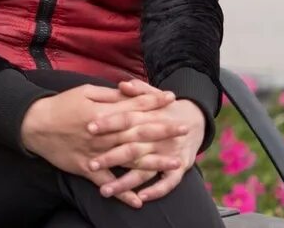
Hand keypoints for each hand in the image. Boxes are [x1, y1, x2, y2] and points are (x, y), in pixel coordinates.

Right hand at [21, 84, 178, 208]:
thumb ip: (108, 94)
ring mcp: (96, 153)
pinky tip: (139, 200)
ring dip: (154, 162)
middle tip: (185, 129)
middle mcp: (103, 134)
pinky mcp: (86, 169)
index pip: (133, 106)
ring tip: (176, 163)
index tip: (172, 99)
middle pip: (138, 132)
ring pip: (129, 159)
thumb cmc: (60, 105)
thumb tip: (129, 92)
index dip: (154, 102)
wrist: (34, 125)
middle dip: (163, 130)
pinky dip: (122, 192)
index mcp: (102, 113)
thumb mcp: (83, 91)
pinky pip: (107, 182)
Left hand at [89, 80, 205, 203]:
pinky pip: (169, 182)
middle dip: (111, 157)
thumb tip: (122, 84)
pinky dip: (156, 190)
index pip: (126, 119)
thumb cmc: (163, 108)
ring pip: (145, 170)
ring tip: (105, 190)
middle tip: (91, 164)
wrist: (194, 119)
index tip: (89, 128)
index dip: (108, 123)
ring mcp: (169, 153)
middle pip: (132, 148)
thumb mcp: (152, 95)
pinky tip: (139, 198)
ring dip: (125, 182)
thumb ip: (137, 91)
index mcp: (148, 117)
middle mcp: (158, 137)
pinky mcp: (180, 166)